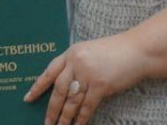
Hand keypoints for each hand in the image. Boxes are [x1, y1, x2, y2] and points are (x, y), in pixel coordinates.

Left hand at [23, 34, 148, 124]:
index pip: (49, 72)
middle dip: (52, 109)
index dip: (38, 86)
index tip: (28, 98)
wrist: (138, 50)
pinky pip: (87, 106)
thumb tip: (65, 86)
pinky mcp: (101, 85)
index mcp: (71, 53)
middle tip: (46, 122)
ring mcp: (88, 74)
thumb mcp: (89, 52)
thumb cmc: (115, 51)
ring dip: (65, 117)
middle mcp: (76, 63)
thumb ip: (75, 64)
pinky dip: (81, 118)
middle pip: (58, 90)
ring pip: (71, 101)